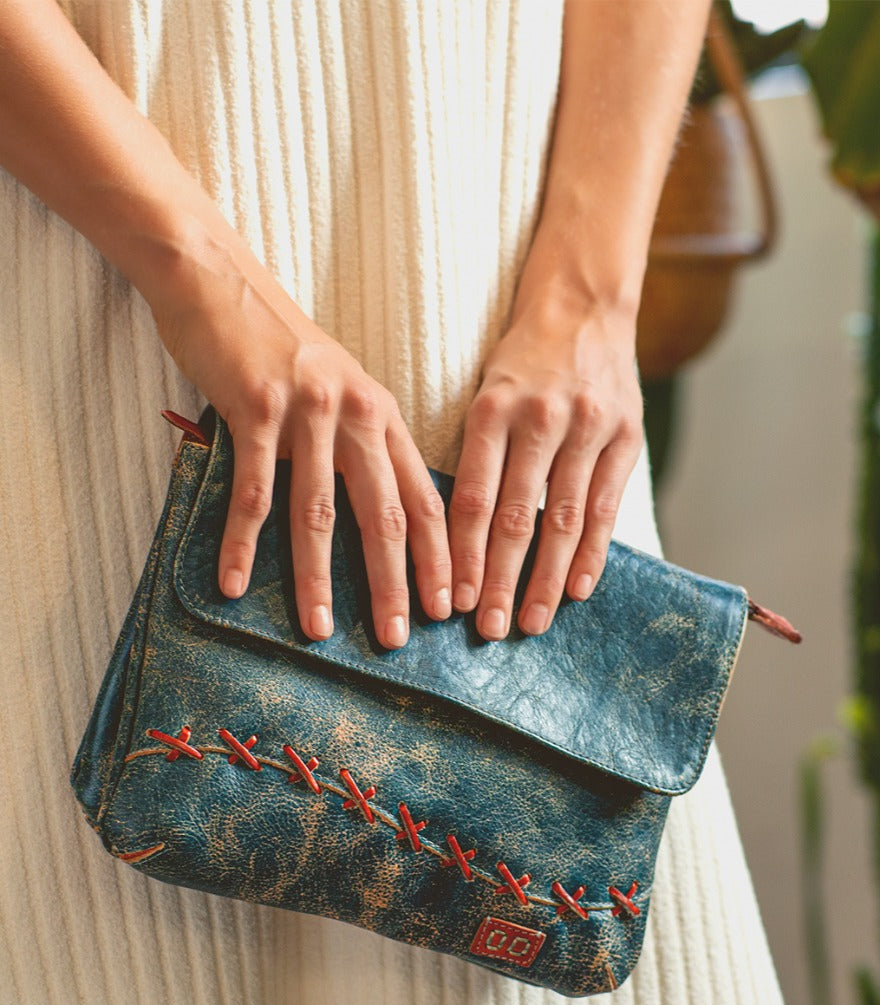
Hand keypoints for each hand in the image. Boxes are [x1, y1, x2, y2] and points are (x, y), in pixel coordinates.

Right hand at [148, 233, 451, 647]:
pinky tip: (234, 583)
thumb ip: (364, 443)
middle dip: (394, 583)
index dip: (441, 557)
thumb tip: (387, 511)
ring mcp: (308, 412)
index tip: (448, 608)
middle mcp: (356, 414)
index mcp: (383, 415)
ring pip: (318, 512)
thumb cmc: (281, 345)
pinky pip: (252, 491)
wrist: (219, 280)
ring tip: (317, 630)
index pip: (426, 499)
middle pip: (384, 515)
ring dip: (317, 578)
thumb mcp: (342, 388)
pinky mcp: (255, 409)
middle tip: (397, 638)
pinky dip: (242, 542)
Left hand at [449, 298, 644, 638]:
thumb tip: (454, 539)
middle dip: (500, 580)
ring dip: (546, 579)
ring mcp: (587, 427)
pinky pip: (605, 506)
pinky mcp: (625, 435)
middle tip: (488, 630)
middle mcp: (540, 419)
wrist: (583, 306)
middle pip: (516, 517)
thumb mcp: (486, 395)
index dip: (462, 555)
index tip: (454, 601)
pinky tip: (577, 590)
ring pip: (564, 520)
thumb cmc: (523, 364)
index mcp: (492, 409)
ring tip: (532, 622)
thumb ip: (478, 457)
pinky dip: (591, 553)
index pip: (472, 498)